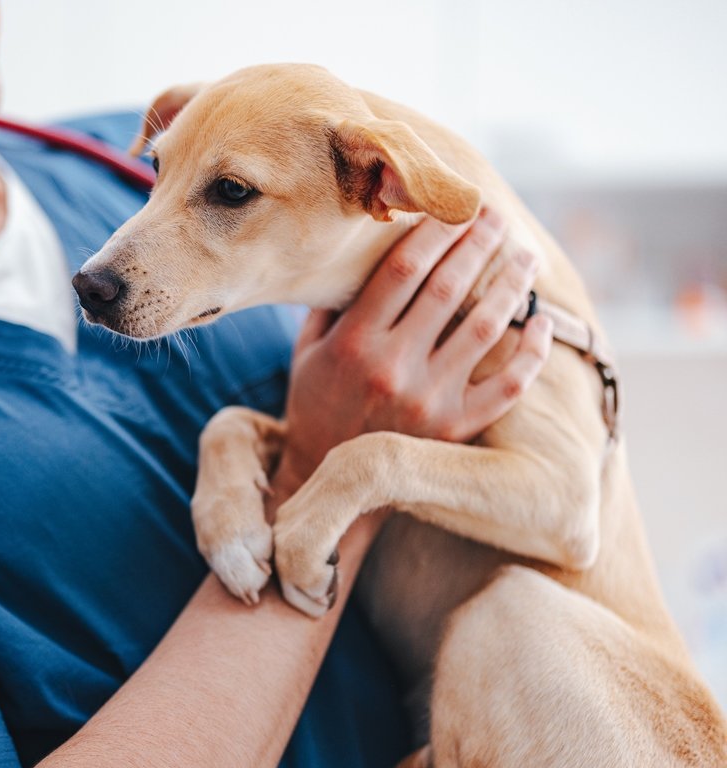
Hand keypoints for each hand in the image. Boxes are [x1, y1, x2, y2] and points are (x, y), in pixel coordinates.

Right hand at [277, 207, 553, 489]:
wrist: (327, 479)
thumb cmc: (316, 403)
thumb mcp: (308, 350)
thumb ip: (334, 303)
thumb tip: (364, 248)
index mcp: (354, 343)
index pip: (403, 269)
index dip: (435, 229)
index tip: (455, 204)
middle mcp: (393, 368)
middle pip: (448, 288)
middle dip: (477, 243)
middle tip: (497, 215)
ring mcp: (428, 400)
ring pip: (485, 328)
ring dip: (511, 285)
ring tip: (525, 256)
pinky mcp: (454, 429)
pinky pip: (507, 386)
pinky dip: (532, 353)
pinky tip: (542, 323)